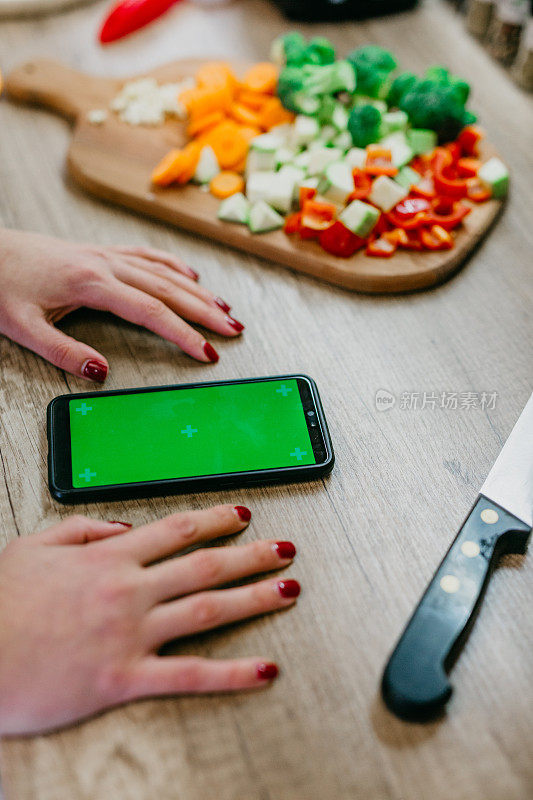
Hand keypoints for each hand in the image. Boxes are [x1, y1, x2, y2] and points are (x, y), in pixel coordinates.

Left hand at [0, 229, 243, 380]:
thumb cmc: (1, 285)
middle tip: (233, 330)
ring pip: (163, 272)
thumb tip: (100, 371)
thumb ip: (62, 352)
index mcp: (91, 283)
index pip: (151, 311)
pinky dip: (173, 266)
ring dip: (197, 291)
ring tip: (225, 309)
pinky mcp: (100, 252)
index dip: (183, 333)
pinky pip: (147, 255)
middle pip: (168, 289)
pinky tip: (191, 276)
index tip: (206, 352)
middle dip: (205, 312)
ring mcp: (105, 255)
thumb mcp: (24, 326)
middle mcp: (105, 264)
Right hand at [0, 505, 298, 735]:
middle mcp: (129, 590)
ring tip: (288, 590)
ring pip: (208, 609)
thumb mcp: (33, 547)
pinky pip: (190, 674)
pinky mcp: (125, 677)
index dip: (216, 520)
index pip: (177, 530)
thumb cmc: (0, 605)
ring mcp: (132, 633)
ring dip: (255, 598)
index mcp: (109, 557)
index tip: (242, 516)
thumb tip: (125, 528)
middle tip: (284, 549)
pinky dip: (232, 673)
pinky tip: (264, 669)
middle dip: (251, 555)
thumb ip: (82, 529)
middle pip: (205, 565)